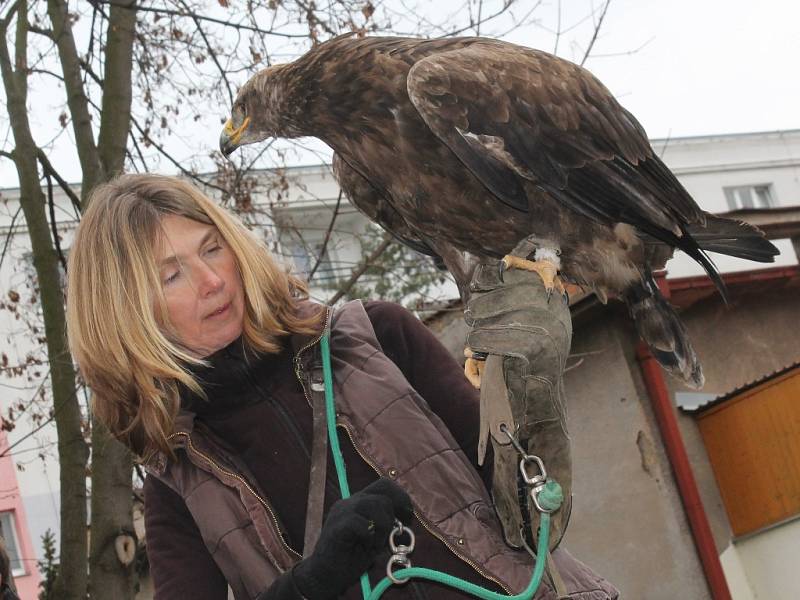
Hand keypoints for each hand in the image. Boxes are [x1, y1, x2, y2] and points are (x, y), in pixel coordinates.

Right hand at [292, 478, 412, 599]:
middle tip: (391, 535)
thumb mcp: (374, 537)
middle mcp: (349, 502)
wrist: (324, 575)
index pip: (383, 485)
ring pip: (375, 504)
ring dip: (383, 527)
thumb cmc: (351, 557)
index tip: (407, 518)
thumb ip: (385, 524)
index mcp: (358, 501)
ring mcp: (342, 512)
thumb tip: (404, 519)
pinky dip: (370, 536)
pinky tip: (366, 546)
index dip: (401, 497)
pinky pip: (362, 524)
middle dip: (393, 514)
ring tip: (375, 544)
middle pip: (382, 491)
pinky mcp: (337, 527)